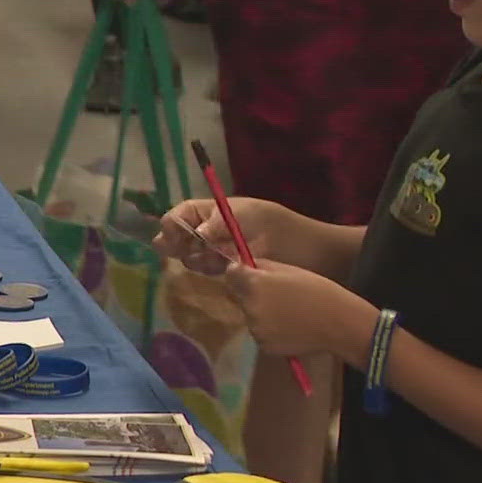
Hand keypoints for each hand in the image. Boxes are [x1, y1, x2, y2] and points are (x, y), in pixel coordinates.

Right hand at [154, 197, 320, 274]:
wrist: (311, 252)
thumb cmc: (280, 226)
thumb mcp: (248, 215)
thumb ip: (219, 225)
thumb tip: (196, 236)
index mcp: (215, 210)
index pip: (182, 213)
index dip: (172, 225)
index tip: (170, 239)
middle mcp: (213, 230)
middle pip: (181, 237)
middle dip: (179, 245)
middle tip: (189, 252)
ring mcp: (220, 252)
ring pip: (193, 256)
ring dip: (197, 259)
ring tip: (216, 260)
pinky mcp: (229, 271)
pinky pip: (209, 270)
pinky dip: (209, 271)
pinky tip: (222, 269)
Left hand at [224, 260, 375, 358]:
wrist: (337, 322)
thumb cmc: (316, 290)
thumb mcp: (288, 270)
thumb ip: (261, 266)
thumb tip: (242, 264)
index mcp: (254, 284)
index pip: (231, 274)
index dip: (240, 272)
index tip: (250, 274)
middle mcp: (250, 307)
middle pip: (239, 296)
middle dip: (251, 293)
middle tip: (277, 295)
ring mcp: (255, 329)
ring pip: (249, 316)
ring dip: (260, 312)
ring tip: (287, 312)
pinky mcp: (263, 346)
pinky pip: (260, 333)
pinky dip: (269, 330)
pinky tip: (289, 327)